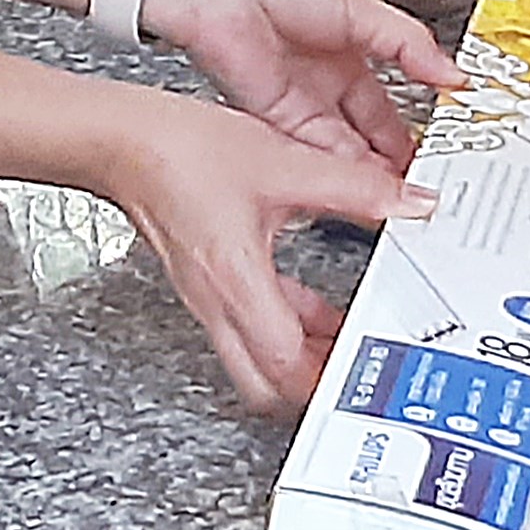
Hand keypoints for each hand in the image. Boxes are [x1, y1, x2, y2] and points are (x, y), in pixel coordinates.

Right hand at [97, 93, 435, 410]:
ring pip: (255, 360)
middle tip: (357, 373)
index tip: (368, 376)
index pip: (285, 365)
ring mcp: (208, 298)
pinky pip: (247, 326)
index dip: (329, 381)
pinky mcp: (204, 283)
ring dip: (300, 361)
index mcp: (238, 282)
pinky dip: (284, 328)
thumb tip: (405, 200)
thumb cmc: (180, 153)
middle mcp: (218, 302)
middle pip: (266, 383)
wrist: (123, 141)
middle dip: (313, 388)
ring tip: (344, 345)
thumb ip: (354, 186)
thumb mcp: (285, 163)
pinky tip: (310, 308)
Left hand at [138, 0, 439, 170]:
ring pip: (342, 148)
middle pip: (365, 131)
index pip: (386, 99)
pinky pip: (313, 150)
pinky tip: (363, 182)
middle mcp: (322, 78)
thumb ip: (409, 45)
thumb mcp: (361, 8)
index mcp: (346, 46)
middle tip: (423, 180)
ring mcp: (298, 100)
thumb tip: (453, 72)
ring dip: (370, 171)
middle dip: (393, 158)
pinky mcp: (273, 117)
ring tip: (402, 191)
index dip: (413, 122)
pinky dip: (339, 169)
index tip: (440, 143)